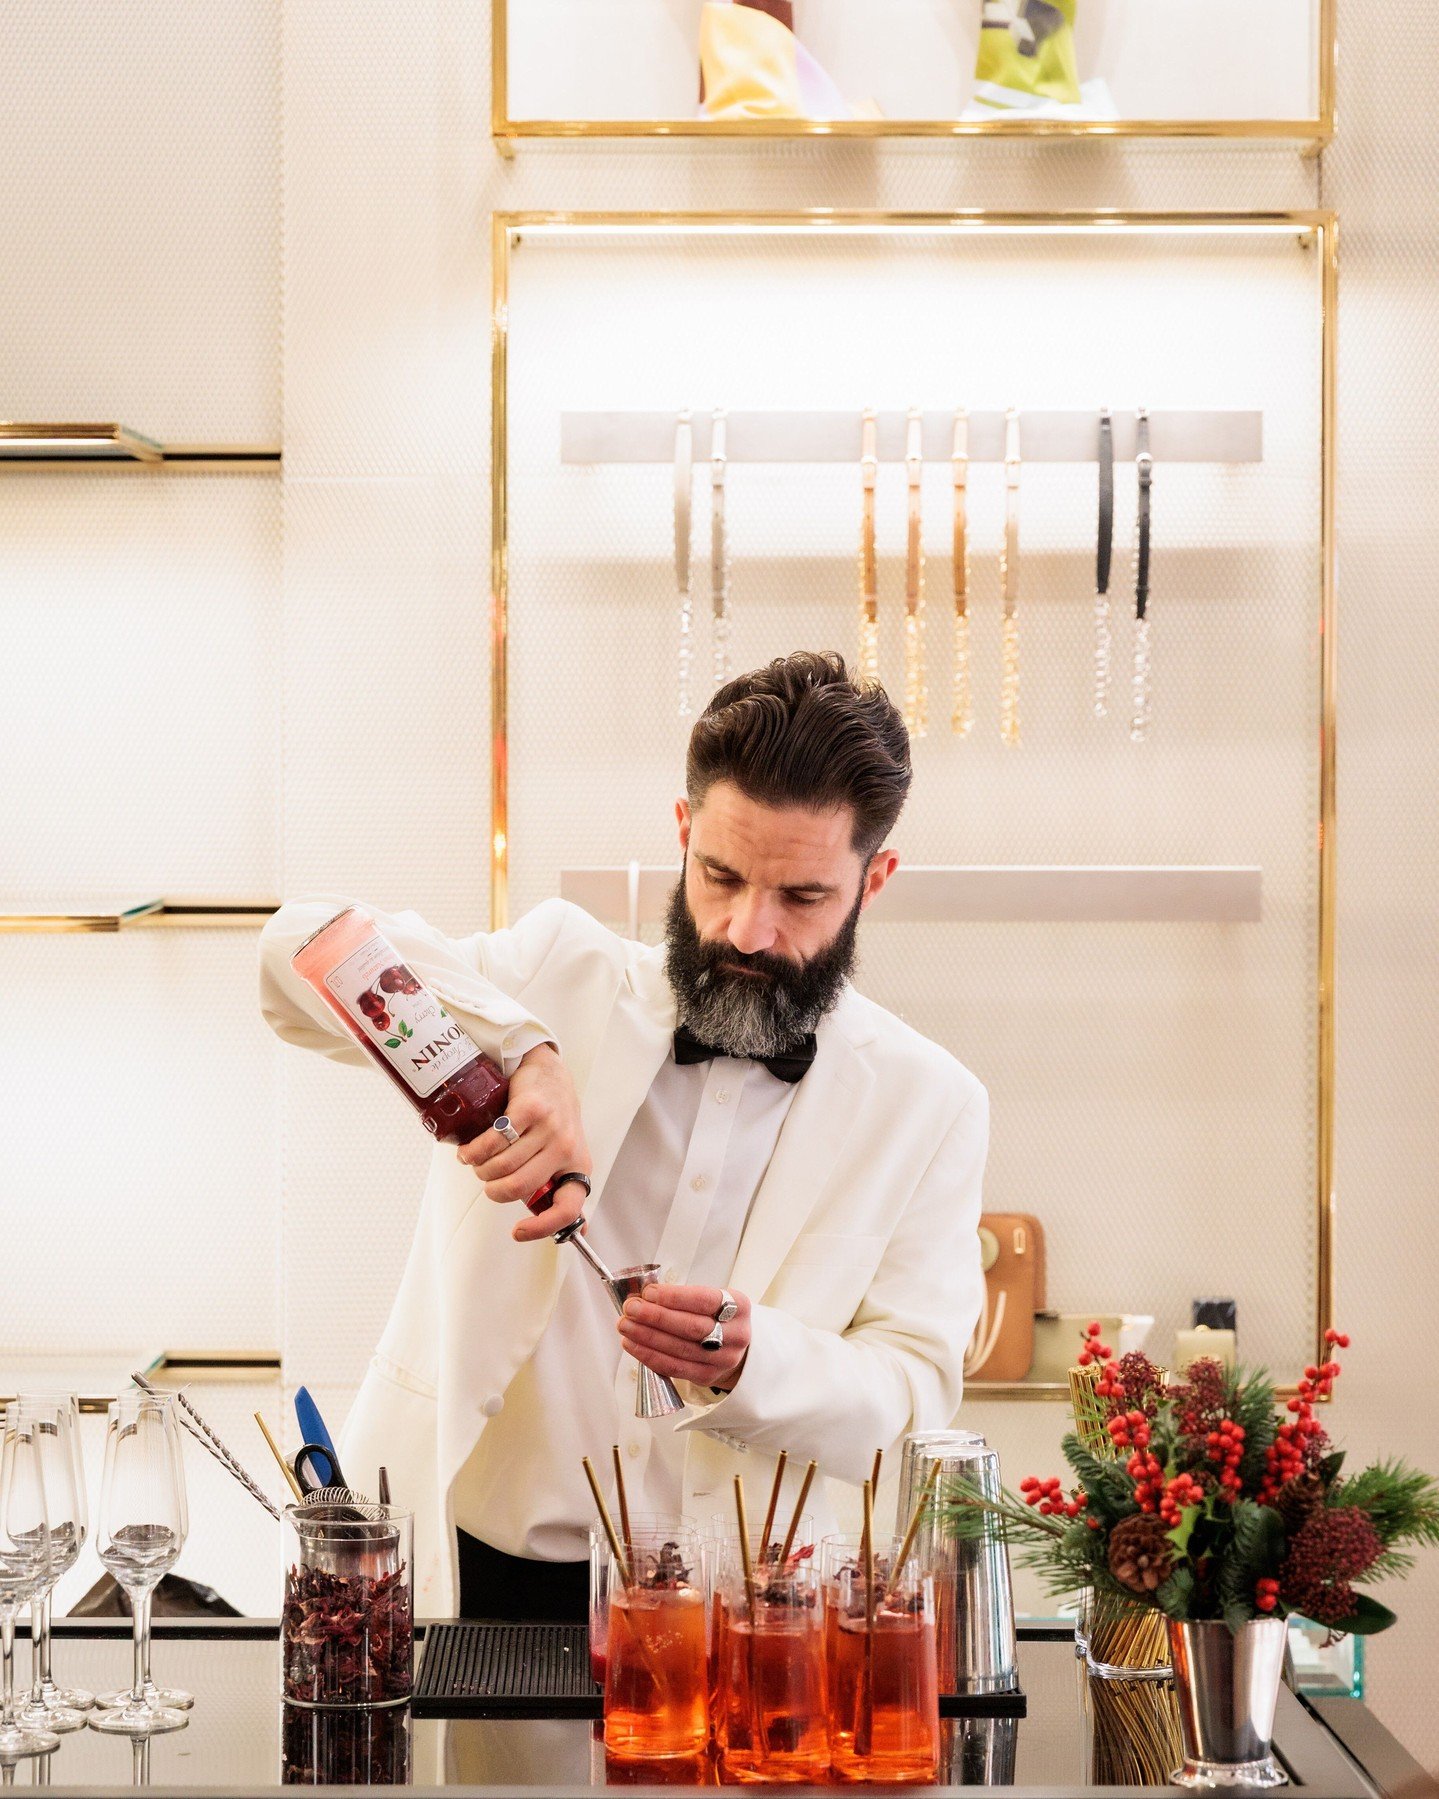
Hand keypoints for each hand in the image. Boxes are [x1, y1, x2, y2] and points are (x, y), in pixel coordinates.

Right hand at [456, 1044, 592, 1241]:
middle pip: (518, 1187)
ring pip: (502, 1166)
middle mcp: (566, 1148)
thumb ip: (554, 1185)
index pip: (567, 1208)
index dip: (541, 1228)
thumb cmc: (552, 1119)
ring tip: (476, 1161)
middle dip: (492, 1190)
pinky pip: (493, 1142)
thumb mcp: (561, 1153)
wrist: (549, 1072)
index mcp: (577, 1166)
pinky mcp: (530, 1109)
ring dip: (479, 1169)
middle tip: (486, 1180)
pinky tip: (469, 1150)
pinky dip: (474, 1151)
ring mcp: (550, 1127)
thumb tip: (568, 1232)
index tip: (516, 1232)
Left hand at [617, 1284, 750, 1390]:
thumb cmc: (716, 1317)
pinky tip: (632, 1344)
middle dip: (655, 1317)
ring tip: (625, 1325)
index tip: (649, 1293)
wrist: (733, 1346)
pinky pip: (673, 1368)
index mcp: (739, 1306)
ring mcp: (723, 1359)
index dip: (674, 1297)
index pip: (704, 1300)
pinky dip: (649, 1355)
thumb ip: (682, 1297)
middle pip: (691, 1327)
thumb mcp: (711, 1299)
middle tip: (631, 1308)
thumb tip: (643, 1297)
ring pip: (679, 1349)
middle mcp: (736, 1334)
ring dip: (646, 1336)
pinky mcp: (707, 1376)